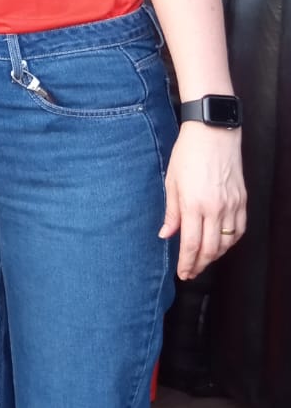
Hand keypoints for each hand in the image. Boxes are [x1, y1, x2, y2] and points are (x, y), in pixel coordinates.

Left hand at [160, 122, 246, 277]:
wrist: (213, 133)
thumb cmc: (188, 154)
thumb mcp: (171, 182)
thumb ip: (171, 211)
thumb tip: (166, 234)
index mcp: (194, 205)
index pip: (191, 245)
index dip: (187, 263)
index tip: (183, 273)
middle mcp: (215, 208)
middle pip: (211, 249)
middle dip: (200, 265)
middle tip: (191, 273)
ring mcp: (232, 205)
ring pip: (227, 242)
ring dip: (215, 255)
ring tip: (203, 260)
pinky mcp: (242, 200)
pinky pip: (239, 229)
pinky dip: (230, 241)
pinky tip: (221, 243)